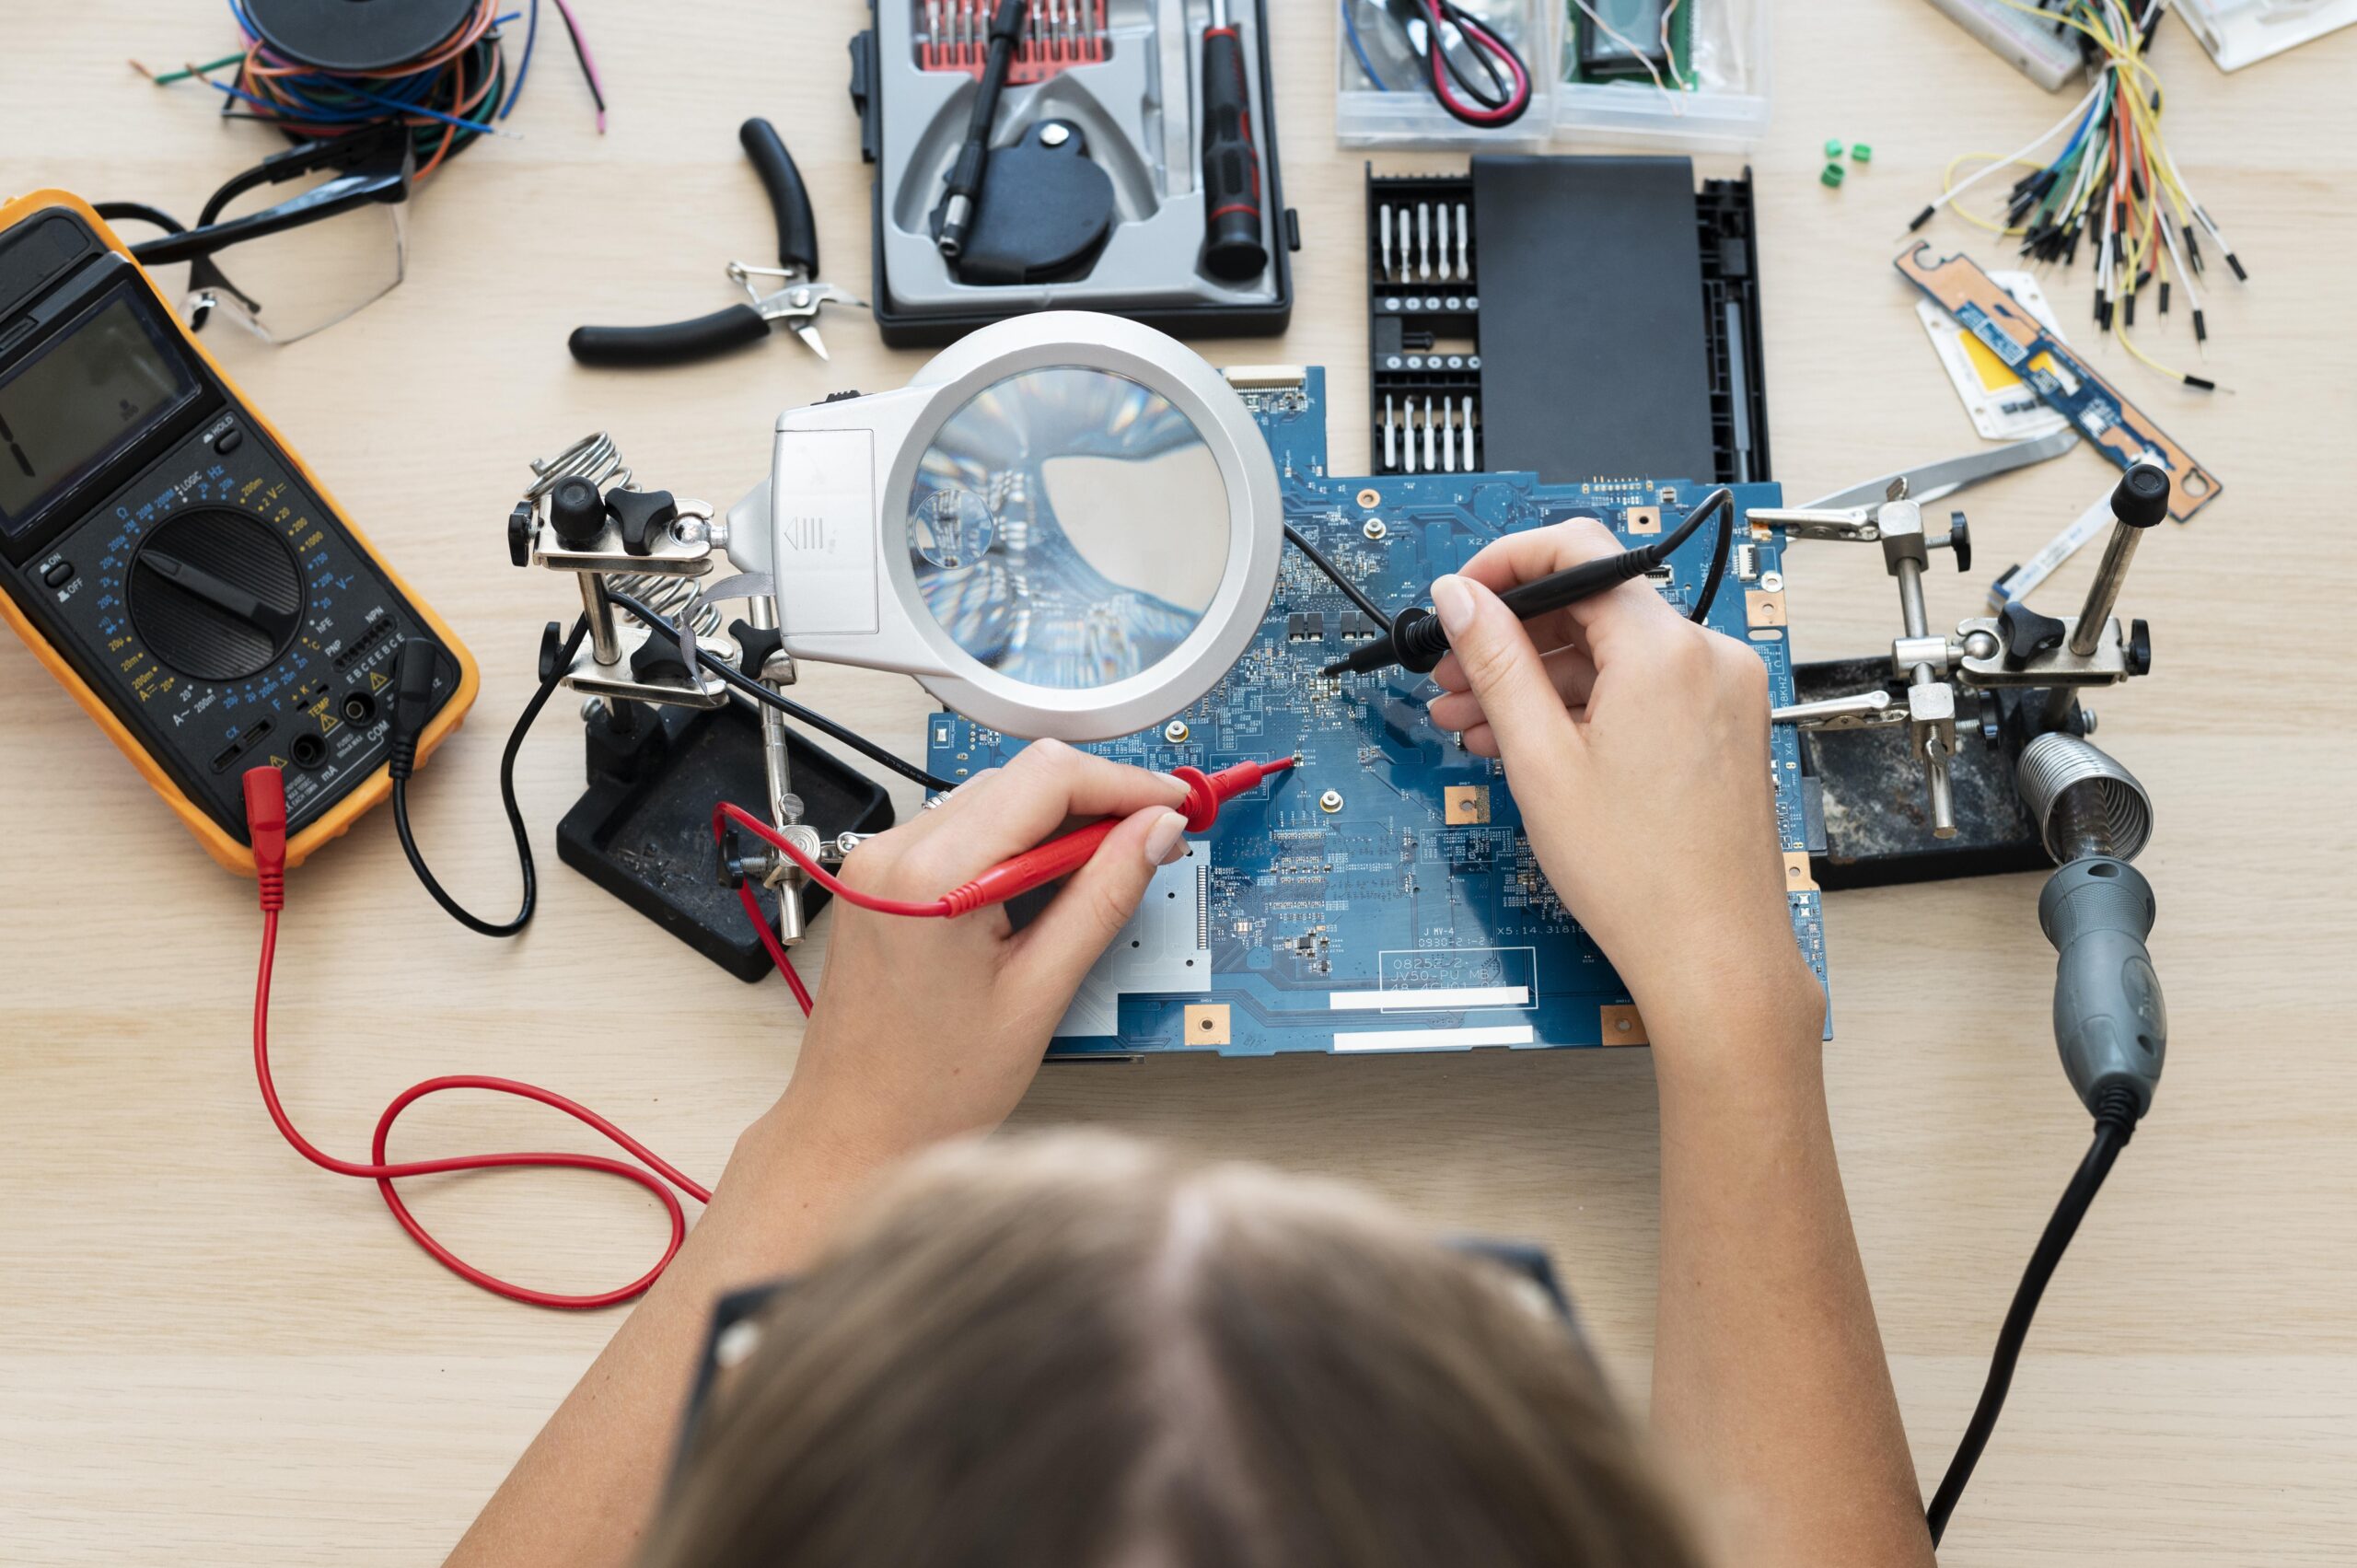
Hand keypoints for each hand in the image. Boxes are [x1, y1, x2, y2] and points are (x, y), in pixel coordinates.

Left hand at [769, 741, 1190, 1173]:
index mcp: (933, 875)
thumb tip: (1153, 834)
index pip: (1048, 779)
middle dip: (1097, 802)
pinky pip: (964, 830)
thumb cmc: (927, 1089)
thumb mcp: (1039, 993)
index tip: (1171, 806)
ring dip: (1059, 823)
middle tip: (1154, 842)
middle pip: (1021, 778)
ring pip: (995, 798)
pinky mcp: (881, 879)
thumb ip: (1102, 898)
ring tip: (1107, 872)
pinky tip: (1051, 887)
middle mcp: (895, 852)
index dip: (1125, 785)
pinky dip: (1018, 844)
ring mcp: (880, 862)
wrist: (854, 1132)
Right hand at [1423, 519, 1820, 1046]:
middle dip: (1511, 636)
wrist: (1713, 955)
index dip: (1505, 565)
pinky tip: (1529, 744)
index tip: (1460, 598)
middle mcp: (1708, 657)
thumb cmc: (1640, 876)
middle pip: (1592, 606)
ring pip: (1613, 655)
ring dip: (1539, 679)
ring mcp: (1723, 693)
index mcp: (1666, 649)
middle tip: (1449, 676)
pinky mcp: (1724, 727)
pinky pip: (1642, 691)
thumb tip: (1460, 598)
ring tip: (1473, 723)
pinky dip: (1584, 707)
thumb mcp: (1540, 759)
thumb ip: (1495, 661)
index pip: (1577, 551)